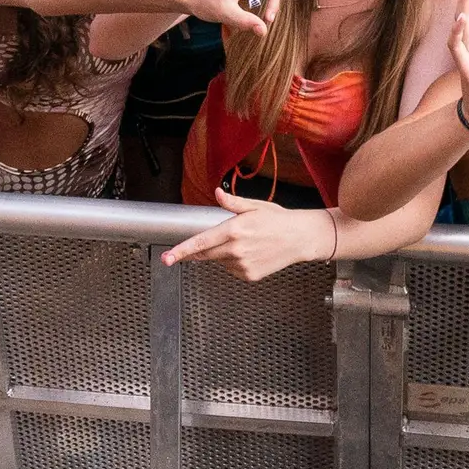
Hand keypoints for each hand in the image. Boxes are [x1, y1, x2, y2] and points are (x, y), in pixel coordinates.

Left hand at [160, 187, 344, 280]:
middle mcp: (236, 249)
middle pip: (205, 254)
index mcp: (234, 229)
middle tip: (208, 242)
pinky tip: (250, 253)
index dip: (181, 251)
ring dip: (223, 253)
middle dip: (199, 250)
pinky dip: (234, 262)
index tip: (167, 258)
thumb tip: (216, 193)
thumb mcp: (254, 206)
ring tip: (245, 242)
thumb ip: (231, 203)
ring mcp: (243, 265)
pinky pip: (232, 269)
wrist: (300, 238)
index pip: (201, 242)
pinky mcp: (249, 275)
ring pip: (220, 261)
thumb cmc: (278, 220)